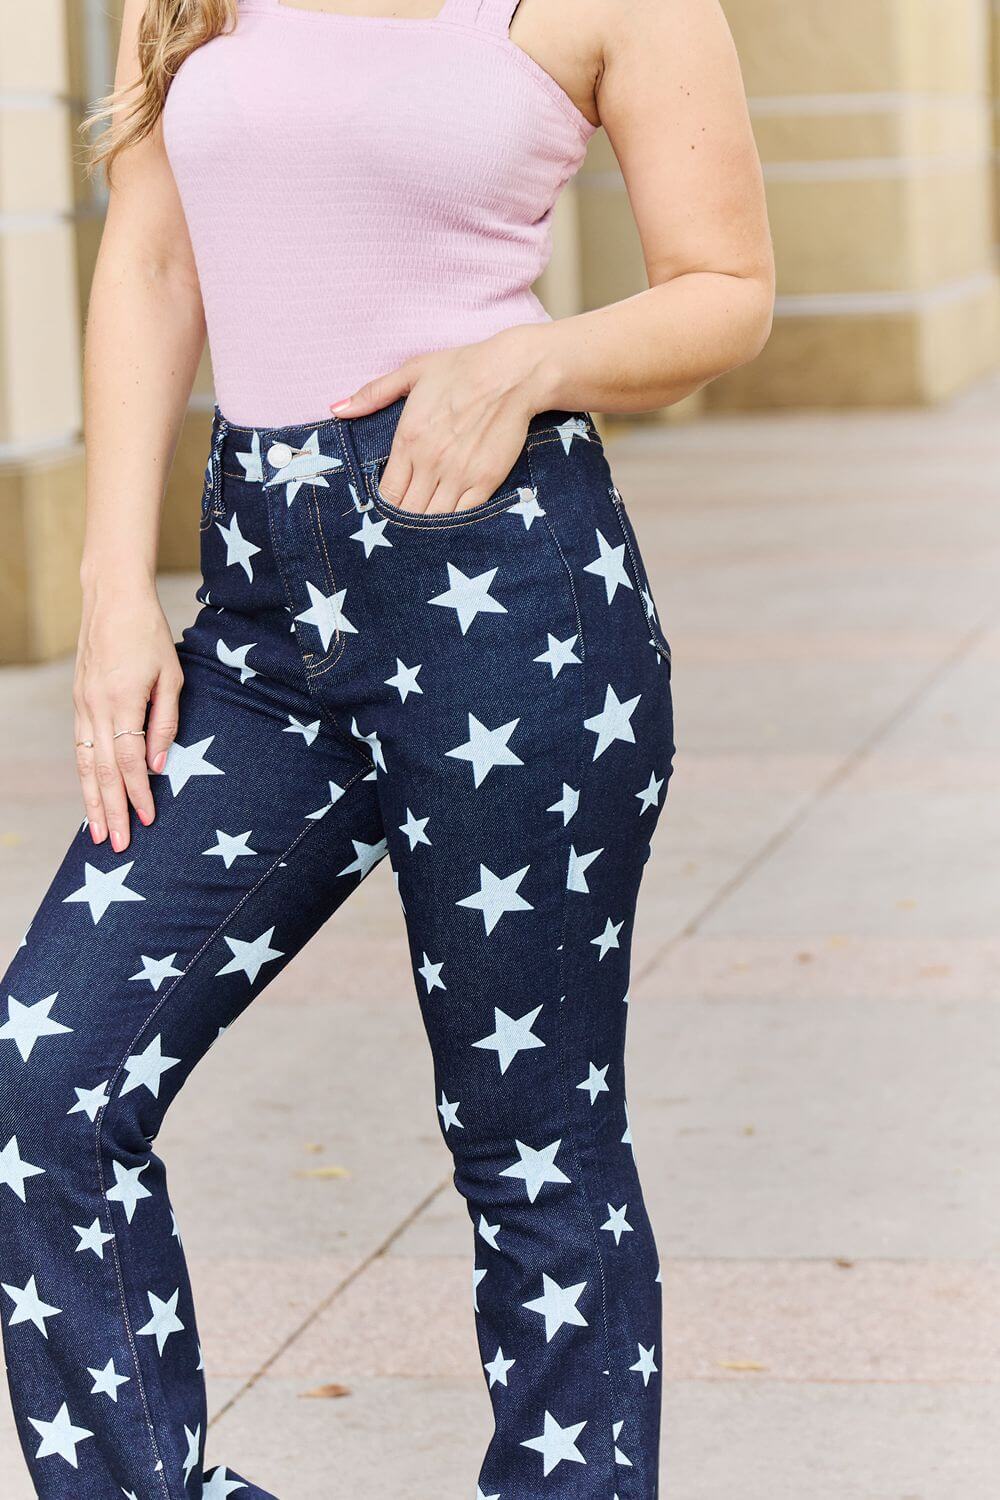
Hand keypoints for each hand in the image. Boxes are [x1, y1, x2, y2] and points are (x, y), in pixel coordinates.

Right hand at [73, 584, 182, 850]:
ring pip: (85, 763)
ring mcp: (82, 704)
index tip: (148, 819)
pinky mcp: (78, 701)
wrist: (112, 598)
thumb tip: (159, 765)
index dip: (139, 791)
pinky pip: (80, 747)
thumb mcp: (172, 675)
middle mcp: (95, 705)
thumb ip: (165, 722)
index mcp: (122, 699)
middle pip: (104, 769)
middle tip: (118, 845)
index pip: (130, 758)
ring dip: (93, 800)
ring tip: (99, 833)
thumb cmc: (150, 634)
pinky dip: (85, 776)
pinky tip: (92, 795)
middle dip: (112, 809)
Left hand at [330, 325, 554, 513]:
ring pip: (433, 519)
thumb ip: (372, 394)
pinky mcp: (485, 481)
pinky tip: (449, 530)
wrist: (511, 374)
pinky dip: (454, 526)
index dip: (384, 507)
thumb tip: (336, 410)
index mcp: (408, 440)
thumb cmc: (462, 368)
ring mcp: (459, 475)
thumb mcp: (412, 372)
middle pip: (407, 512)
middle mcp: (430, 462)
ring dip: (426, 530)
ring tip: (422, 535)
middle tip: (402, 531)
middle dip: (402, 525)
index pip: (387, 492)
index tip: (387, 512)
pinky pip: (464, 516)